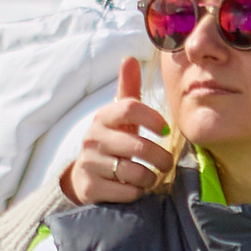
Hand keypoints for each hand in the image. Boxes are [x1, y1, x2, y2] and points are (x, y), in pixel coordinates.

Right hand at [62, 57, 172, 203]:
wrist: (83, 176)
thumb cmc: (112, 141)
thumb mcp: (118, 116)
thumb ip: (128, 89)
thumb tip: (130, 58)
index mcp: (103, 117)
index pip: (130, 108)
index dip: (153, 119)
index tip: (166, 131)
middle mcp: (93, 138)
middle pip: (139, 146)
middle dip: (161, 158)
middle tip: (167, 163)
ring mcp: (90, 163)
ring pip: (135, 172)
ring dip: (150, 177)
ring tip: (150, 176)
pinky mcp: (91, 188)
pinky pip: (127, 192)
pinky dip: (137, 192)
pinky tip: (135, 188)